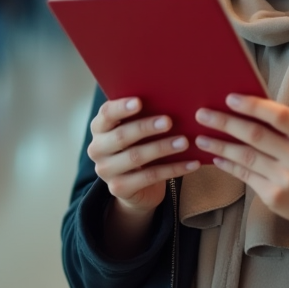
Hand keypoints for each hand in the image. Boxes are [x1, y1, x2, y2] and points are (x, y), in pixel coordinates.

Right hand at [87, 97, 199, 214]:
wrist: (135, 187)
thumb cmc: (139, 146)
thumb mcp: (137, 131)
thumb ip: (144, 116)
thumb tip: (172, 99)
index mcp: (99, 128)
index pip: (106, 114)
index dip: (121, 107)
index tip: (140, 101)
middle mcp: (97, 149)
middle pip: (121, 136)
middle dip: (146, 127)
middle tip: (169, 121)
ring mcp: (106, 171)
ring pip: (136, 157)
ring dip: (162, 148)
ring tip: (184, 142)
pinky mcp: (119, 188)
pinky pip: (149, 177)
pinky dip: (173, 169)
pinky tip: (192, 163)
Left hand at [195, 94, 288, 257]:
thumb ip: (287, 127)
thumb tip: (248, 108)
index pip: (280, 115)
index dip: (253, 105)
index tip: (229, 98)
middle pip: (256, 135)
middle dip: (225, 123)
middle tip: (202, 114)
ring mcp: (286, 180)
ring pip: (245, 157)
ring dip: (220, 145)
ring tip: (201, 137)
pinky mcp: (274, 197)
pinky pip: (246, 176)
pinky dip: (228, 165)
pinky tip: (216, 157)